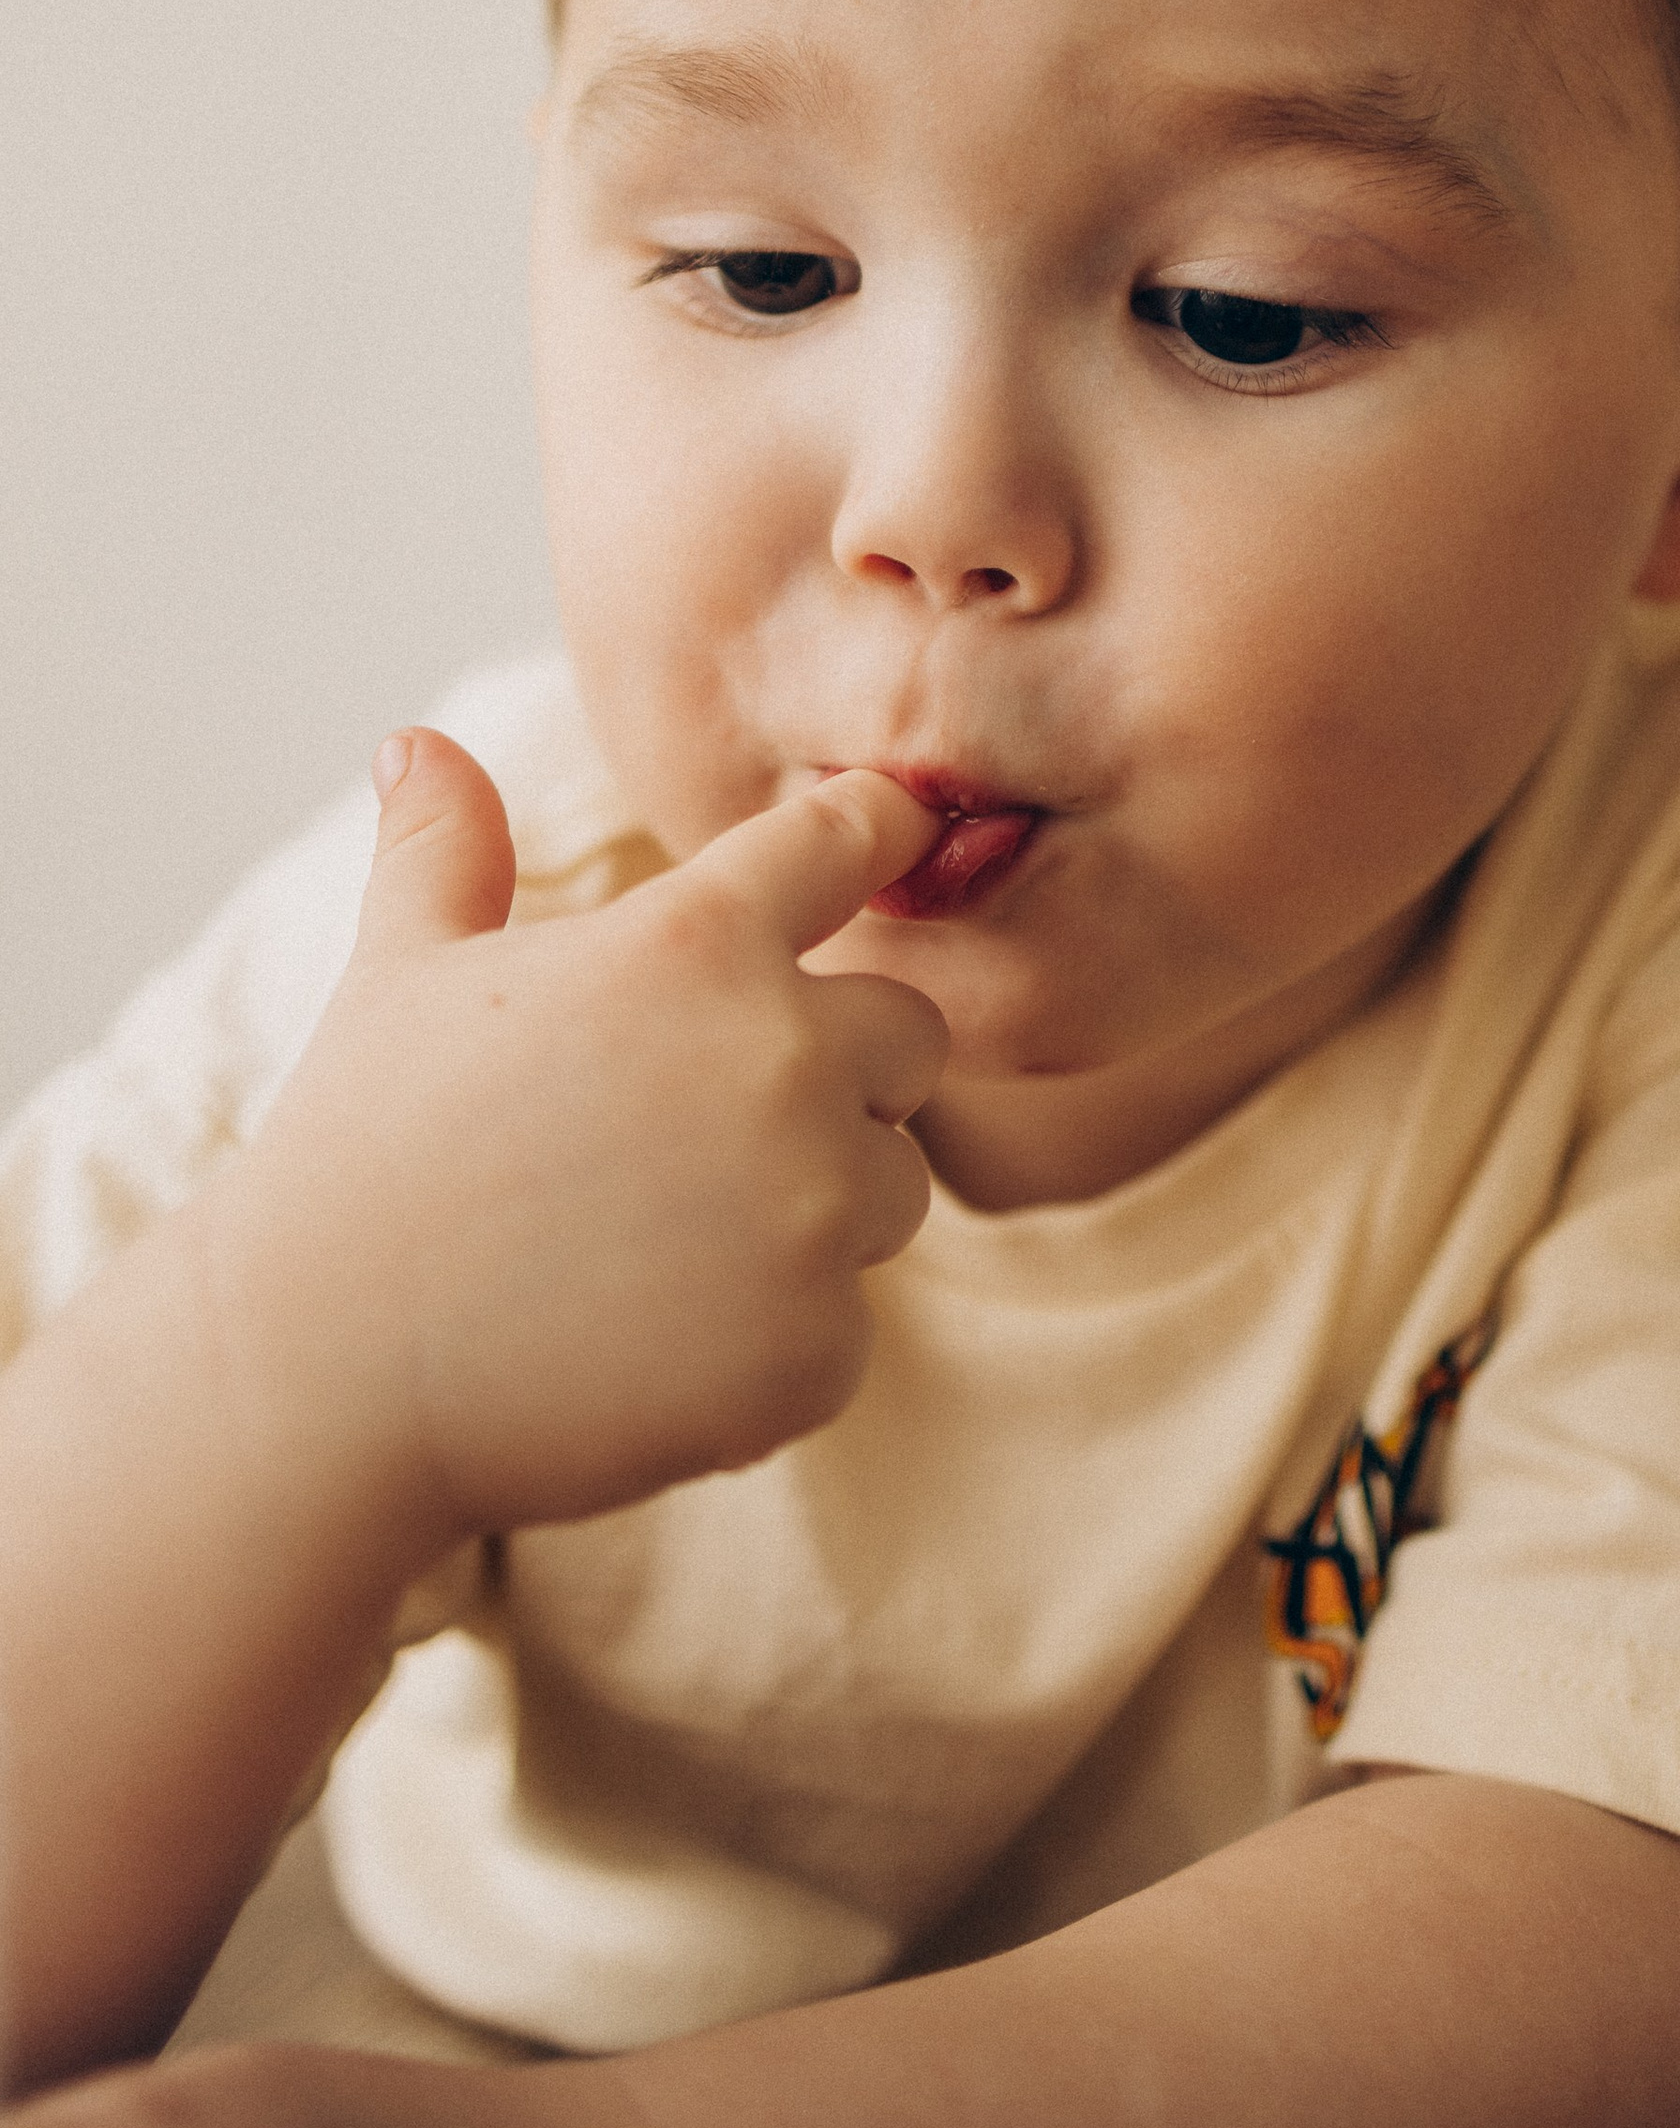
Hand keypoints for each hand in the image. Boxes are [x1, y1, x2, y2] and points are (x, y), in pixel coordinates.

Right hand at [196, 731, 945, 1555]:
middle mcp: (781, 1059)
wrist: (323, 1383)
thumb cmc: (362, 1158)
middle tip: (693, 1131)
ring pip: (890, 1185)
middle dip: (833, 1072)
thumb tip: (416, 743)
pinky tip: (649, 1345)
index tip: (883, 833)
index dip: (871, 832)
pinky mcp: (814, 1348)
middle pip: (910, 1035)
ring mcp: (811, 1212)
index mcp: (697, 941)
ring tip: (654, 1245)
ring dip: (809, 1213)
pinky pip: (844, 1326)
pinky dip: (770, 1343)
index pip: (853, 836)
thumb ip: (441, 849)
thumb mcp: (402, 974)